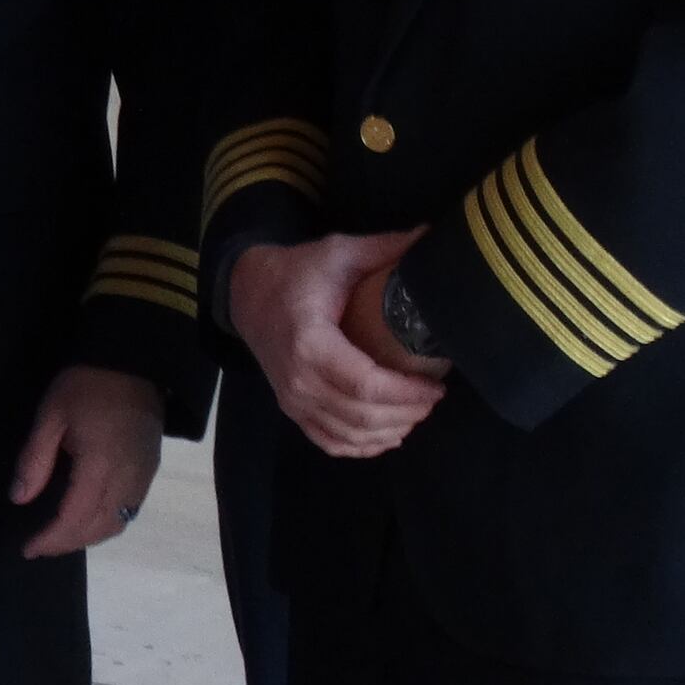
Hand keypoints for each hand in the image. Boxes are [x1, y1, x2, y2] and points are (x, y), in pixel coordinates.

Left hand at [10, 364, 164, 558]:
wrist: (133, 361)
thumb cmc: (86, 384)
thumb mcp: (51, 415)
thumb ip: (34, 459)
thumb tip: (19, 497)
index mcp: (102, 466)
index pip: (75, 518)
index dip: (52, 539)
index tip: (28, 549)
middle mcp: (129, 479)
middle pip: (98, 527)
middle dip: (67, 543)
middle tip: (39, 547)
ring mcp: (144, 476)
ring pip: (118, 523)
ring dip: (88, 537)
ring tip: (59, 538)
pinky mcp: (151, 470)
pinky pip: (130, 510)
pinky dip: (107, 523)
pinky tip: (86, 519)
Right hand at [233, 229, 444, 458]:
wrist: (248, 293)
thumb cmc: (296, 272)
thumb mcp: (338, 252)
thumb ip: (386, 248)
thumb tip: (433, 237)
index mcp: (309, 343)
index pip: (365, 386)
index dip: (406, 394)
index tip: (437, 385)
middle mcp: (297, 380)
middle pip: (361, 417)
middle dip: (406, 414)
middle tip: (433, 398)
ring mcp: (291, 400)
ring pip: (348, 435)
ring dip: (389, 432)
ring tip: (416, 413)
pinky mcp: (291, 409)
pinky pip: (329, 441)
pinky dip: (361, 446)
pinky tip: (387, 435)